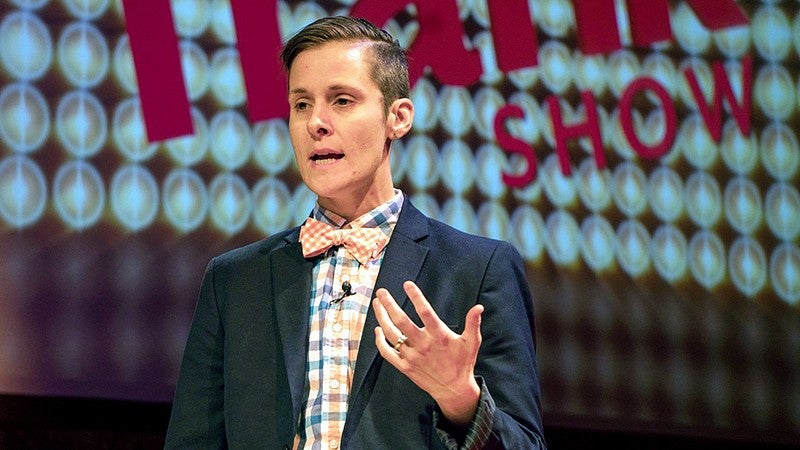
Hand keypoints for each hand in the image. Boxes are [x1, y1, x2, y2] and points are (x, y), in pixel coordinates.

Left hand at [373, 280, 482, 425]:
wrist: (453, 389)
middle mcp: (423, 345)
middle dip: (389, 304)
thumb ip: (473, 323)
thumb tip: (479, 307)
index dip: (416, 296)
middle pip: (401, 321)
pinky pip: (387, 353)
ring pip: (391, 334)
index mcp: (439, 336)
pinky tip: (377, 330)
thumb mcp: (472, 342)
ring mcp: (412, 356)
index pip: (425, 312)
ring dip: (382, 317)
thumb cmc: (463, 363)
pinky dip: (379, 341)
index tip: (407, 284)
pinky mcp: (405, 367)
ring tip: (377, 303)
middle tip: (381, 292)